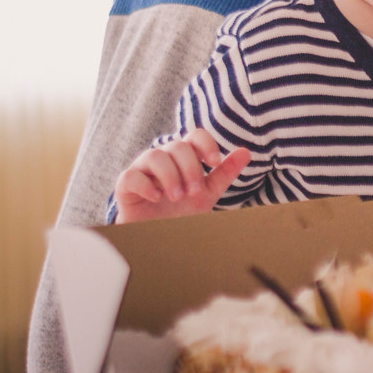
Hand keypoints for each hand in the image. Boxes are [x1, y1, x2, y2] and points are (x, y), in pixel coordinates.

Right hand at [113, 129, 249, 223]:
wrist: (159, 236)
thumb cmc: (182, 210)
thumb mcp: (208, 193)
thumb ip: (224, 173)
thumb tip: (246, 152)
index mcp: (184, 155)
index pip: (196, 136)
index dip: (206, 144)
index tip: (214, 163)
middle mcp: (164, 156)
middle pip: (178, 146)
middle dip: (190, 168)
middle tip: (194, 191)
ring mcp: (143, 168)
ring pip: (154, 155)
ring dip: (170, 176)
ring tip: (177, 197)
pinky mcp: (126, 184)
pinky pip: (132, 175)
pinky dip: (146, 186)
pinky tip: (156, 198)